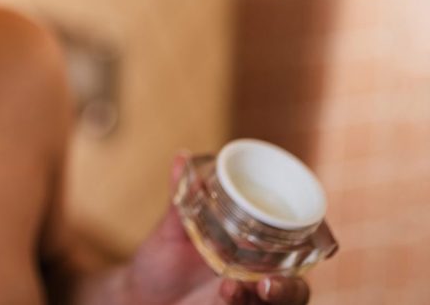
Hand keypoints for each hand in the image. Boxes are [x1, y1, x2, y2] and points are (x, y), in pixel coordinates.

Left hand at [122, 153, 310, 304]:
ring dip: (269, 300)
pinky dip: (238, 303)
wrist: (136, 297)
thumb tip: (181, 156)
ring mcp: (245, 302)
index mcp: (254, 256)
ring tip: (239, 287)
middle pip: (295, 290)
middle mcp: (256, 283)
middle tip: (268, 282)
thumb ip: (181, 198)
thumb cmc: (161, 263)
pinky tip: (227, 292)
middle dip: (290, 288)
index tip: (305, 235)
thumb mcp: (171, 230)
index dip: (308, 247)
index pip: (295, 253)